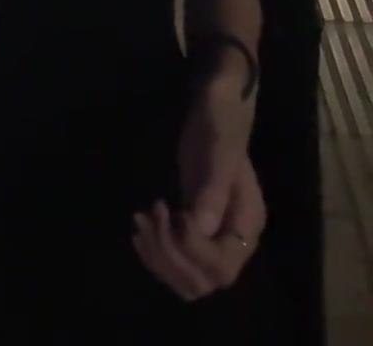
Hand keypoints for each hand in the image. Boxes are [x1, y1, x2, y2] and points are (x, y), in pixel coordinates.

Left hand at [132, 68, 264, 300]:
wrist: (214, 107)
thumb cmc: (218, 123)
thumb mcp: (217, 150)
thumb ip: (213, 188)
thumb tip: (202, 228)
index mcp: (248, 223)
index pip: (221, 265)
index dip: (191, 249)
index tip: (174, 211)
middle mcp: (234, 238)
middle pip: (204, 281)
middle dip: (170, 257)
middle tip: (149, 215)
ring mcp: (214, 237)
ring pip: (187, 279)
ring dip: (159, 258)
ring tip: (141, 221)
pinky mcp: (193, 230)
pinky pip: (176, 262)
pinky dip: (154, 254)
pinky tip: (140, 227)